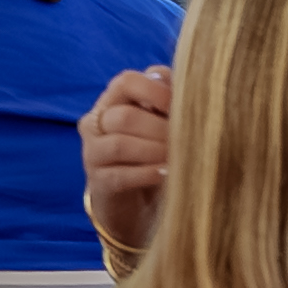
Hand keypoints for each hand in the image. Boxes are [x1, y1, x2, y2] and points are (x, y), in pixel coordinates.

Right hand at [81, 64, 172, 260]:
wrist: (139, 205)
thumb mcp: (167, 126)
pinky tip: (168, 175)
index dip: (156, 91)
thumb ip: (174, 103)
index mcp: (114, 101)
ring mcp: (93, 153)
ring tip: (180, 159)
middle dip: (161, 130)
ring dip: (155, 151)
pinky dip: (148, 174)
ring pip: (120, 144)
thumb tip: (195, 89)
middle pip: (123, 116)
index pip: (127, 82)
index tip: (182, 108)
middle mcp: (96, 123)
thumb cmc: (158, 156)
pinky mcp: (98, 182)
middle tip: (189, 142)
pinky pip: (120, 175)